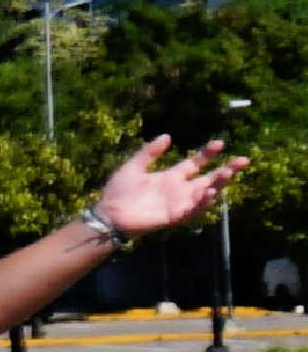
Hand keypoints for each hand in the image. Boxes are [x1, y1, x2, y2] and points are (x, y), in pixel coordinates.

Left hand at [99, 134, 247, 241]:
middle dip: (226, 170)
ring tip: (228, 173)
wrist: (108, 214)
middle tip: (243, 160)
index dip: (208, 154)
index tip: (219, 143)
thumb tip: (167, 135)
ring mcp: (179, 203)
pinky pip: (193, 209)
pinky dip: (202, 202)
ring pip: (206, 193)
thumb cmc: (119, 191)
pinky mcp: (175, 216)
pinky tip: (210, 193)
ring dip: (218, 184)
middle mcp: (180, 189)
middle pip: (209, 179)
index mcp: (171, 177)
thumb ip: (150, 152)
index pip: (195, 163)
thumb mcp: (134, 167)